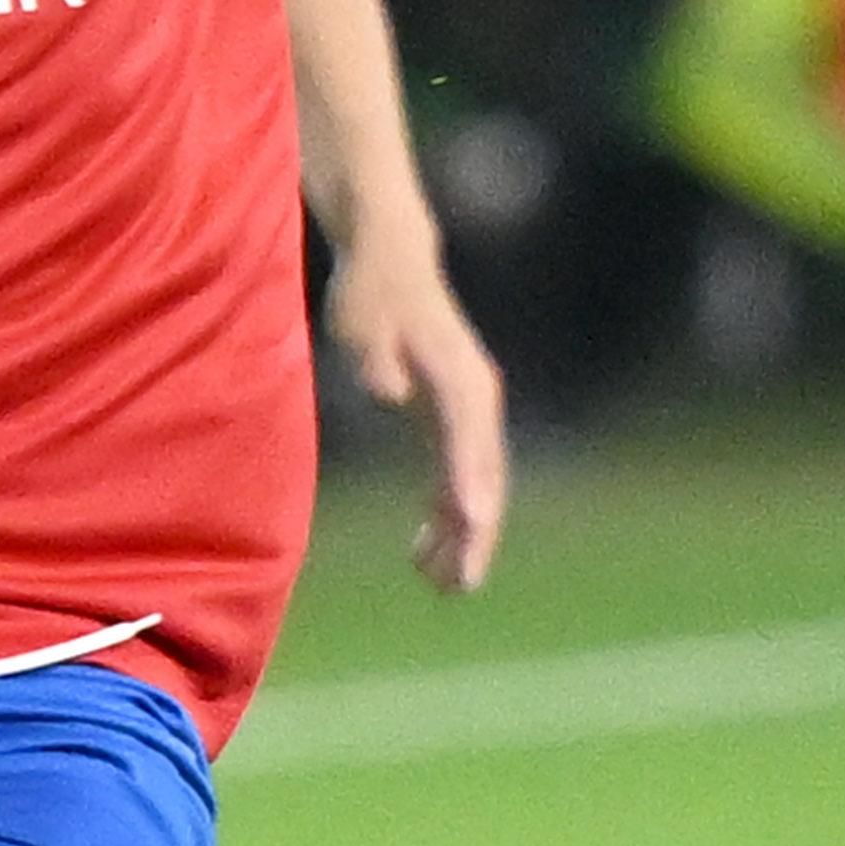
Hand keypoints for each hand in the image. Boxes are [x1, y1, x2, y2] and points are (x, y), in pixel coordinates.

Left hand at [326, 218, 512, 592]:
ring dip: (461, 534)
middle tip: (459, 586)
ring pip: (474, 484)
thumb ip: (375, 353)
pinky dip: (447, 514)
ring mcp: (468, 411)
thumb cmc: (372, 290)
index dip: (472, 485)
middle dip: (475, 533)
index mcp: (458, 378)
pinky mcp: (452, 418)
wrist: (392, 259)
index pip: (470, 439)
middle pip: (483, 475)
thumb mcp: (361, 315)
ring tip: (440, 585)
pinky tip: (425, 551)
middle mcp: (475, 398)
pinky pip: (457, 476)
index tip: (474, 526)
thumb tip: (390, 390)